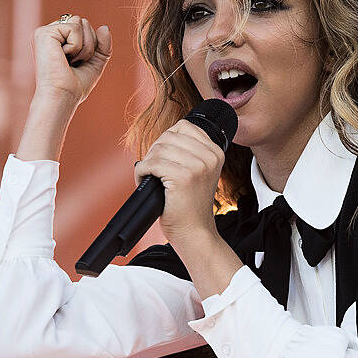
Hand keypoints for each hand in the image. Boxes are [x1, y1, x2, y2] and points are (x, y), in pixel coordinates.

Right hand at [31, 15, 111, 105]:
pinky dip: (76, 45)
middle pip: (83, 22)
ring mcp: (44, 32)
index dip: (91, 45)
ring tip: (69, 60)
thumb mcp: (94, 63)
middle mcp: (49, 33)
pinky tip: (63, 57)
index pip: (84, 27)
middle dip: (88, 44)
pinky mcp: (44, 33)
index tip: (78, 63)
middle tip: (74, 62)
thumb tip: (105, 27)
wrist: (63, 97)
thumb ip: (102, 45)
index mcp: (58, 39)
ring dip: (83, 46)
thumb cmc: (75, 85)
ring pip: (80, 22)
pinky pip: (74, 28)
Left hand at [133, 118, 225, 245]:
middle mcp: (210, 156)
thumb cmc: (190, 204)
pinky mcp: (183, 177)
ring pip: (159, 149)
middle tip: (152, 169)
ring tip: (149, 176)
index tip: (162, 157)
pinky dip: (142, 172)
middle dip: (155, 151)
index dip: (166, 139)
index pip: (184, 126)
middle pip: (169, 136)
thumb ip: (189, 151)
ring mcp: (198, 166)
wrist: (195, 231)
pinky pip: (152, 164)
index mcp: (216, 151)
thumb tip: (162, 137)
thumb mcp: (199, 172)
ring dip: (147, 162)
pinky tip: (144, 180)